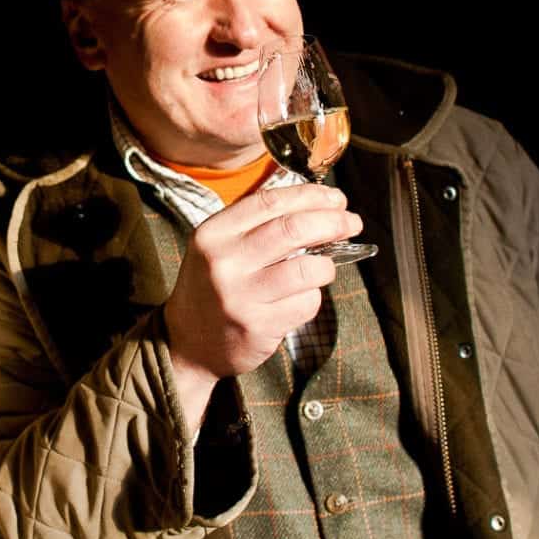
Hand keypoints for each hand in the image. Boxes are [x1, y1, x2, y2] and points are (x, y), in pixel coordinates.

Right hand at [163, 183, 362, 428]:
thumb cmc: (212, 287)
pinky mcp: (258, 326)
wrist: (186, 343)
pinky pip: (306, 303)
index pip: (271, 201)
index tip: (336, 198)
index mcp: (213, 233)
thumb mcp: (219, 246)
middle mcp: (224, 261)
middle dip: (333, 222)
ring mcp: (241, 296)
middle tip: (351, 222)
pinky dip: (313, 297)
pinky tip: (303, 298)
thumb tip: (316, 203)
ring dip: (327, 265)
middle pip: (294, 229)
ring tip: (325, 267)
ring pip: (308, 269)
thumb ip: (257, 224)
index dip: (311, 195)